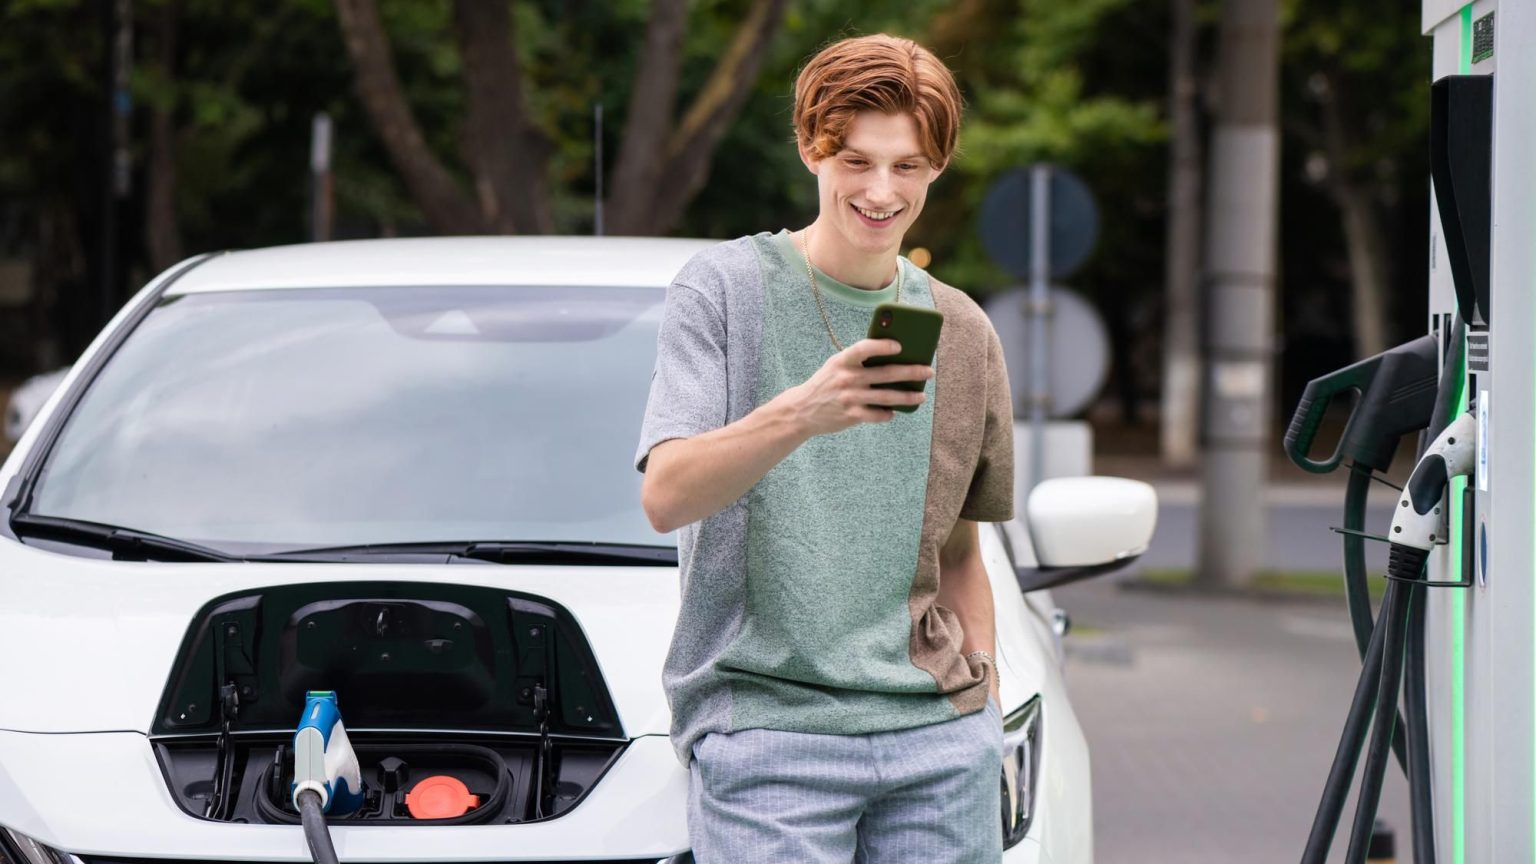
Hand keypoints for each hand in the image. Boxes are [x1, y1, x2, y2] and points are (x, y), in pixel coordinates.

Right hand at [782, 338, 932, 436]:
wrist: (801, 410)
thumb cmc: (826, 383)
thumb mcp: (836, 366)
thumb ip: (858, 361)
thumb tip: (895, 358)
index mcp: (842, 361)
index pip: (863, 348)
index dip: (882, 346)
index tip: (900, 346)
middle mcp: (846, 378)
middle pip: (885, 374)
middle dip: (911, 372)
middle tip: (928, 371)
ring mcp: (850, 398)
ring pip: (886, 397)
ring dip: (907, 396)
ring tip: (921, 395)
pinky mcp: (851, 416)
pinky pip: (877, 415)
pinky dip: (888, 414)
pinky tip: (894, 412)